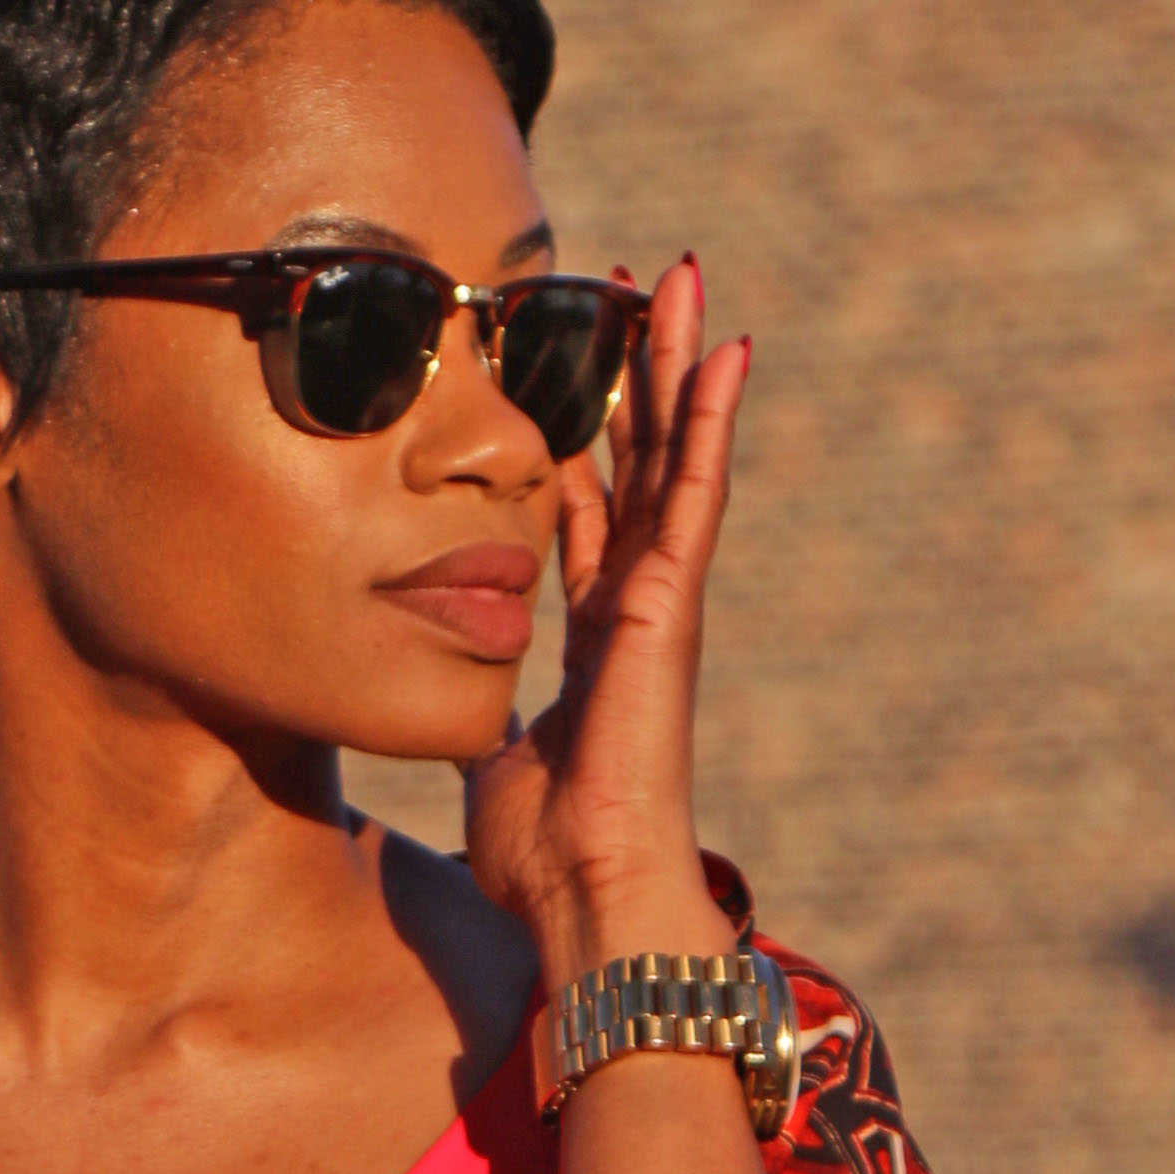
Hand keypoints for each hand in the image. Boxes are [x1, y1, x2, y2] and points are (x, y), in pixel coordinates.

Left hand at [460, 254, 748, 989]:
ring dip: (677, 365)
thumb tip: (450, 706)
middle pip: (638, 462)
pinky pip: (695, 491)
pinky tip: (724, 349)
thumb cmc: (545, 851)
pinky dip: (710, 419)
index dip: (578, 440)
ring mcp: (661, 599)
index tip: (564, 373)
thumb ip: (483, 716)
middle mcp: (634, 604)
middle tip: (627, 290)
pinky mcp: (673, 604)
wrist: (585, 893)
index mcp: (594, 633)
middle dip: (634, 375)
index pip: (587, 511)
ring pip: (674, 455)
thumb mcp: (492, 758)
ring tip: (680, 280)